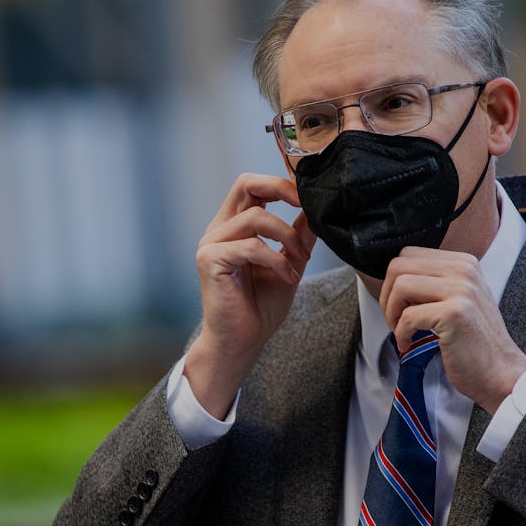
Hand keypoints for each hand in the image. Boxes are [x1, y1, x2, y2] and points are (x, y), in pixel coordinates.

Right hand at [184, 173, 314, 417]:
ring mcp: (211, 244)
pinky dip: (276, 260)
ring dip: (287, 237)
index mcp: (234, 226)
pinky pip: (250, 246)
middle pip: (245, 184)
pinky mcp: (210, 261)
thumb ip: (298, 237)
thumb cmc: (261, 307)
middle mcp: (219, 230)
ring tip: (300, 260)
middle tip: (306, 205)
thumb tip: (314, 211)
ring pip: (256, 217)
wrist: (242, 342)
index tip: (308, 197)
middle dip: (280, 188)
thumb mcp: (289, 264)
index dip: (281, 183)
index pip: (252, 186)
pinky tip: (288, 277)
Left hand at [379, 248, 525, 414]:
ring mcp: (461, 290)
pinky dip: (400, 334)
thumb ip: (435, 282)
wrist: (500, 372)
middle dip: (387, 296)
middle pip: (399, 266)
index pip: (409, 255)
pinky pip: (408, 316)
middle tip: (395, 321)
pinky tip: (408, 345)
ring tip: (401, 332)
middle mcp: (464, 270)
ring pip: (400, 286)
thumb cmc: (474, 342)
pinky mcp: (454, 314)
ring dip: (391, 313)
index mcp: (464, 263)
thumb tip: (394, 279)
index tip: (400, 307)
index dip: (394, 282)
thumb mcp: (461, 299)